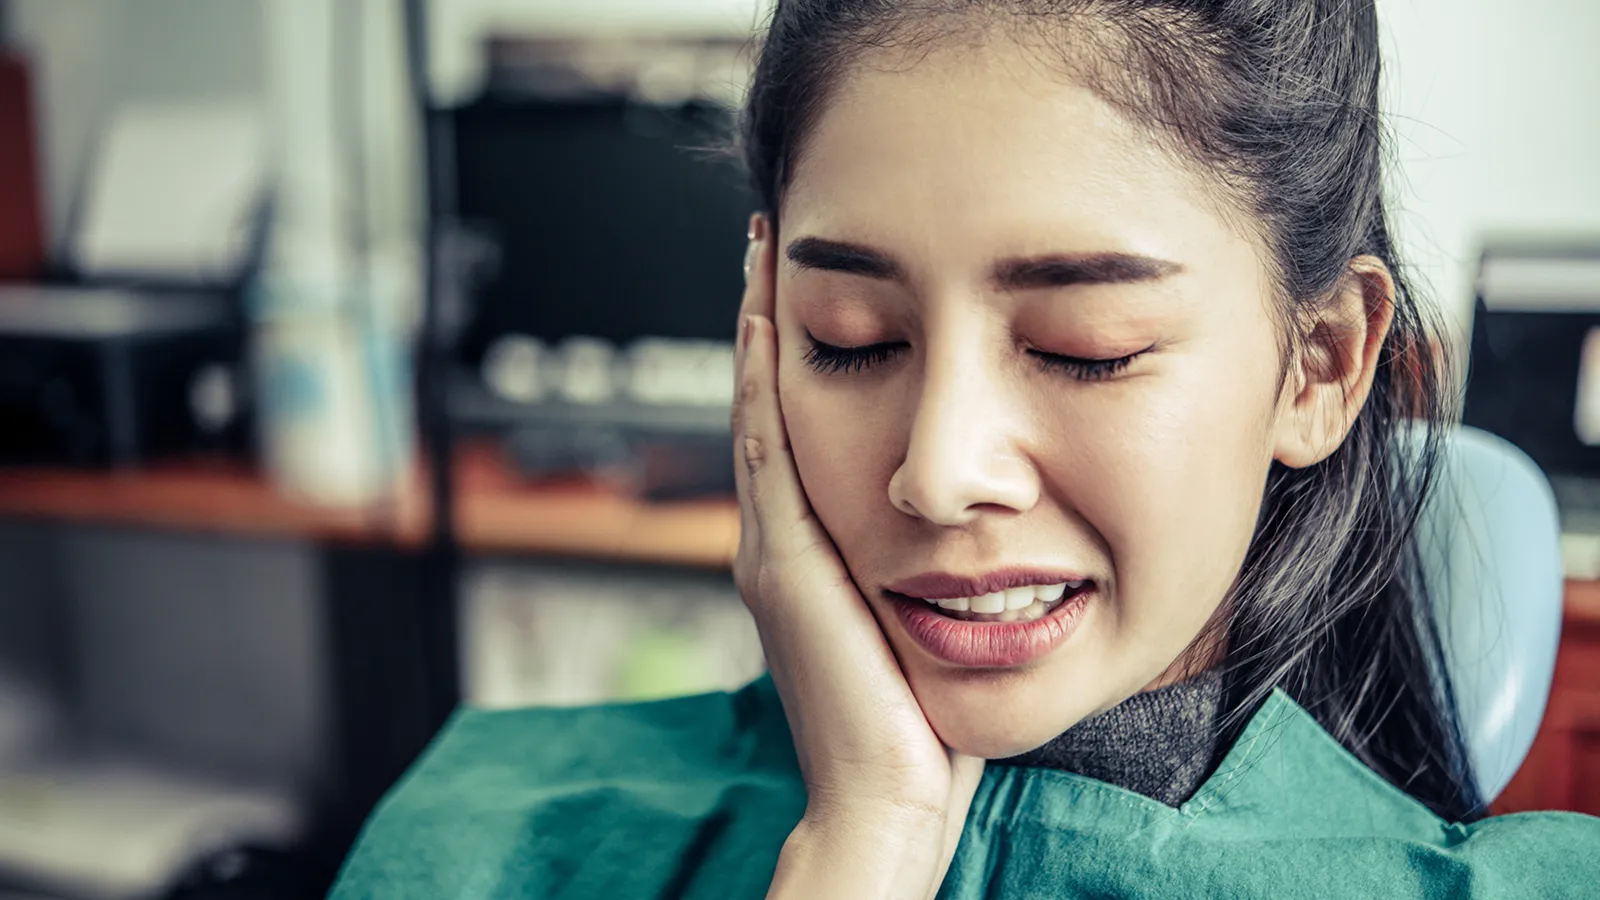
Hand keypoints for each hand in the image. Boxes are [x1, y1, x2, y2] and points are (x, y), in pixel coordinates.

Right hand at [732, 214, 984, 899]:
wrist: (888, 797)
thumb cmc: (920, 724)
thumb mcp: (930, 624)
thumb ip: (940, 572)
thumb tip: (989, 533)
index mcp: (816, 553)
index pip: (801, 428)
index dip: (797, 355)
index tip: (806, 286)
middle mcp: (781, 540)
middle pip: (768, 403)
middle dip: (766, 320)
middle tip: (769, 241)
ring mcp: (774, 548)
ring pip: (761, 410)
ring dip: (758, 329)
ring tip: (761, 254)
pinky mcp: (783, 561)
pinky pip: (770, 447)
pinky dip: (763, 380)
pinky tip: (766, 321)